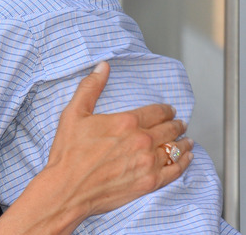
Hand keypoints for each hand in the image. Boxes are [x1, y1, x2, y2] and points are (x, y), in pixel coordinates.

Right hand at [47, 62, 190, 225]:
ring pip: (175, 149)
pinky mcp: (149, 182)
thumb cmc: (68, 153)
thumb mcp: (73, 113)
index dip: (166, 109)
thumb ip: (90, 87)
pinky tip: (187, 158)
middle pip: (169, 129)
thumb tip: (102, 67)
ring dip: (184, 142)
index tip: (169, 110)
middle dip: (176, 124)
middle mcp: (141, 141)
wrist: (68, 188)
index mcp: (126, 122)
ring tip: (187, 139)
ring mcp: (147, 163)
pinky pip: (175, 170)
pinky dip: (184, 163)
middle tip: (179, 123)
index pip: (157, 111)